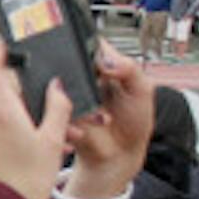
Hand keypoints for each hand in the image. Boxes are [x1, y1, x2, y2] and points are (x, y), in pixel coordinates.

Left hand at [0, 49, 73, 198]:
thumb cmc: (27, 178)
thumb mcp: (52, 139)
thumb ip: (57, 107)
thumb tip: (57, 86)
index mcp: (2, 108)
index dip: (2, 51)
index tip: (10, 43)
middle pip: (10, 93)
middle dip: (33, 101)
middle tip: (58, 117)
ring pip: (9, 113)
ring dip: (31, 121)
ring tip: (56, 141)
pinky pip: (4, 129)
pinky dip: (22, 133)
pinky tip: (42, 151)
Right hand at [65, 44, 154, 198]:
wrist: (120, 155)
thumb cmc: (134, 122)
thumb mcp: (143, 90)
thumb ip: (130, 68)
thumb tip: (107, 60)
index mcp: (103, 64)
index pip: (88, 43)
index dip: (87, 45)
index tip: (98, 63)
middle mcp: (83, 76)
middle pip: (67, 62)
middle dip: (80, 76)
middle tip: (97, 91)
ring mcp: (69, 95)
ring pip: (59, 87)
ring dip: (80, 103)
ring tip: (102, 118)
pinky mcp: (58, 113)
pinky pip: (54, 112)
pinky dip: (72, 123)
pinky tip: (87, 130)